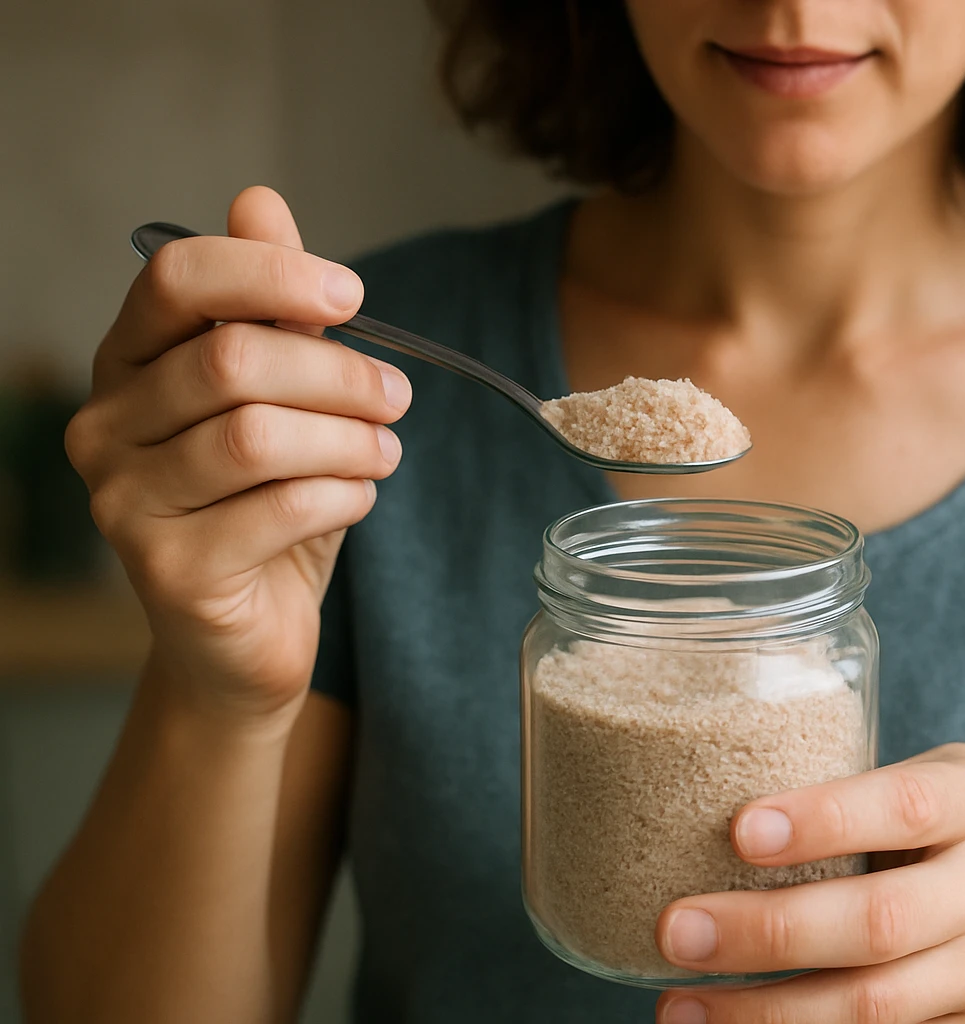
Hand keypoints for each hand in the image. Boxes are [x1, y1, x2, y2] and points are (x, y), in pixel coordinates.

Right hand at [65, 186, 409, 724]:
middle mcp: (104, 425)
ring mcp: (123, 501)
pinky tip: (356, 498)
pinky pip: (281, 508)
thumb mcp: (279, 399)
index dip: (270, 273)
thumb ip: (270, 307)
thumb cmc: (264, 507)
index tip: (349, 295)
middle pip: (233, 360)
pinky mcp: (166, 570)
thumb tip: (259, 200)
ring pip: (259, 437)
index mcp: (127, 363)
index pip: (176, 278)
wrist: (242, 637)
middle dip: (340, 373)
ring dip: (350, 440)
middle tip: (397, 397)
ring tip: (384, 452)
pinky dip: (343, 496)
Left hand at [653, 743, 964, 1022]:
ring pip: (874, 1006)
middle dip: (768, 932)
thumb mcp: (923, 790)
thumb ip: (845, 797)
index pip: (904, 805)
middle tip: (677, 930)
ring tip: (680, 1006)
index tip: (739, 831)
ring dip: (766, 1012)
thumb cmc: (944, 840)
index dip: (823, 819)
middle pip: (880, 921)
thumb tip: (691, 804)